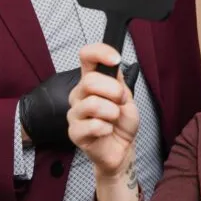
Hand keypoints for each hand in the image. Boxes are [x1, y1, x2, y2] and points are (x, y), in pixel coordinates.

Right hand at [18, 51, 138, 148]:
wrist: (122, 148)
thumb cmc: (121, 121)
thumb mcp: (126, 96)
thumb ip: (118, 80)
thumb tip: (113, 64)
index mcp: (91, 80)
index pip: (86, 56)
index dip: (100, 53)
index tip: (116, 59)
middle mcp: (79, 94)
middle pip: (90, 81)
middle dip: (113, 91)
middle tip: (121, 102)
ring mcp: (75, 113)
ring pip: (92, 104)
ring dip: (112, 112)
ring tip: (114, 118)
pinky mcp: (74, 133)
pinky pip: (92, 125)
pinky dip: (107, 128)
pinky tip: (107, 131)